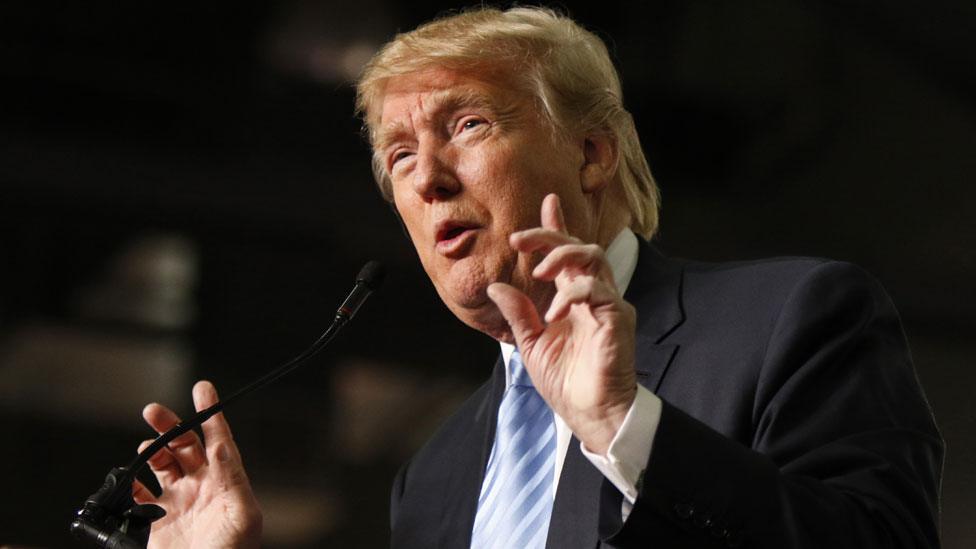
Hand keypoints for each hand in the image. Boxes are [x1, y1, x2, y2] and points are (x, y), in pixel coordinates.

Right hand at [133, 380, 261, 548]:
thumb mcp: (243, 515)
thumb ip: (233, 478)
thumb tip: (221, 446)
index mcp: (227, 483)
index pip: (220, 439)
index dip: (211, 412)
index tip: (203, 388)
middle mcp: (204, 489)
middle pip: (185, 447)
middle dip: (170, 426)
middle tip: (152, 411)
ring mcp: (181, 503)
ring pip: (163, 465)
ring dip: (152, 451)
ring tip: (144, 448)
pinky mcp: (159, 522)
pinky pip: (142, 495)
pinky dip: (132, 483)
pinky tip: (129, 479)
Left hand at [487, 193, 636, 453]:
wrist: (589, 413)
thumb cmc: (565, 381)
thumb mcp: (530, 344)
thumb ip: (517, 313)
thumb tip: (495, 286)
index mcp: (572, 298)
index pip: (566, 254)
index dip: (556, 227)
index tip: (548, 202)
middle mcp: (592, 295)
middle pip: (578, 246)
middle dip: (549, 235)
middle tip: (518, 238)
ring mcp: (607, 304)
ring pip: (592, 257)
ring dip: (562, 256)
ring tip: (538, 271)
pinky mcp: (617, 318)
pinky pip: (596, 291)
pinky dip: (572, 294)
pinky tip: (553, 313)